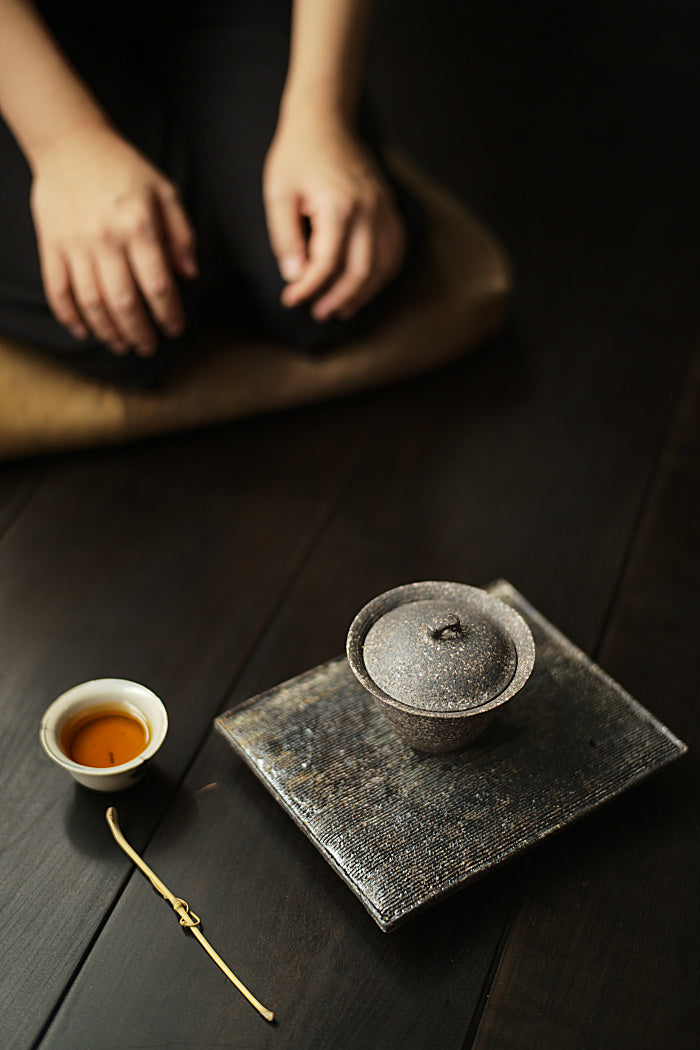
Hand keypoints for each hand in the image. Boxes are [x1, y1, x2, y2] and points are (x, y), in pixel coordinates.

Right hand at [30, 124, 197, 354]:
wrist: (71, 144)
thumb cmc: (124, 169)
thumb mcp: (165, 192)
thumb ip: (182, 235)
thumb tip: (190, 274)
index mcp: (139, 226)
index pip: (158, 284)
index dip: (169, 313)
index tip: (175, 329)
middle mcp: (106, 239)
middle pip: (124, 301)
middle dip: (139, 332)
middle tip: (148, 347)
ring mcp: (75, 244)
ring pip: (91, 302)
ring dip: (108, 331)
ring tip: (122, 346)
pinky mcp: (51, 245)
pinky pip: (58, 289)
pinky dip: (69, 316)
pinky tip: (84, 331)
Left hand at [263, 114, 405, 321]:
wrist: (326, 118)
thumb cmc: (297, 154)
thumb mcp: (278, 193)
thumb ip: (285, 238)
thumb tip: (295, 277)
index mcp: (338, 206)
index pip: (327, 263)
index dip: (309, 288)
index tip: (291, 299)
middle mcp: (368, 209)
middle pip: (361, 271)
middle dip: (338, 298)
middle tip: (318, 313)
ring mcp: (384, 208)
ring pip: (384, 265)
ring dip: (364, 293)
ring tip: (341, 308)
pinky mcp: (389, 206)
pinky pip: (395, 249)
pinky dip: (383, 273)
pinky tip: (365, 285)